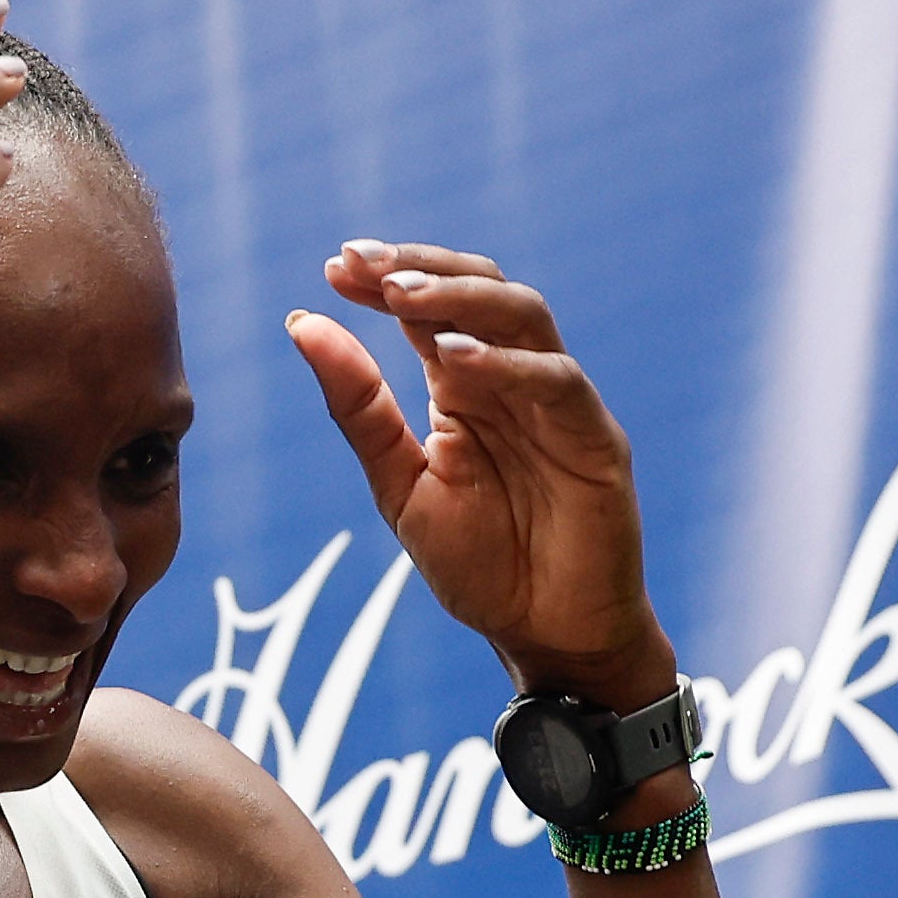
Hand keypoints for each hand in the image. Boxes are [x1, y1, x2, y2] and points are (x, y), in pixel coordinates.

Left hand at [286, 247, 672, 703]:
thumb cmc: (481, 564)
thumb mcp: (400, 485)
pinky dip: (506, 364)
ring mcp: (558, 402)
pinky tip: (455, 358)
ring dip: (460, 297)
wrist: (545, 635)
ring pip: (522, 315)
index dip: (386, 278)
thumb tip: (302, 325)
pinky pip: (556, 380)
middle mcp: (512, 380)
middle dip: (420, 267)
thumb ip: (359, 409)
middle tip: (362, 262)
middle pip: (479, 287)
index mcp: (464, 388)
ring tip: (400, 294)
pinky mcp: (595, 436)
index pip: (428, 308)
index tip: (335, 265)